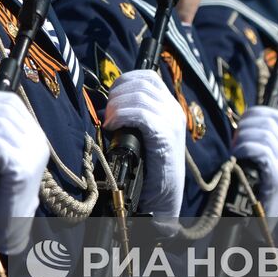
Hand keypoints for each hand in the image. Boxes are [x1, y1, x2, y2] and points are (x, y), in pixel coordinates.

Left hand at [104, 70, 185, 216]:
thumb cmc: (147, 169)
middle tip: (107, 113)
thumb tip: (104, 107)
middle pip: (142, 82)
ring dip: (117, 105)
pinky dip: (123, 116)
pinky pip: (142, 114)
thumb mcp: (139, 136)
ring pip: (139, 96)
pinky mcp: (166, 136)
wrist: (162, 199)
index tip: (111, 97)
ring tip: (109, 121)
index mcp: (169, 107)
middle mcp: (173, 110)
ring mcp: (172, 122)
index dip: (125, 80)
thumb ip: (129, 117)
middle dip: (117, 93)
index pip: (148, 76)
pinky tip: (113, 127)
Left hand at [230, 106, 277, 218]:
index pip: (276, 116)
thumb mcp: (260, 160)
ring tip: (234, 151)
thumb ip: (256, 142)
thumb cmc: (257, 186)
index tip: (241, 121)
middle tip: (234, 141)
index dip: (256, 113)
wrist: (265, 218)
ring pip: (265, 135)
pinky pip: (263, 151)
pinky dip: (246, 149)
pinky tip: (237, 156)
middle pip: (269, 122)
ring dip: (243, 139)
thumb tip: (238, 123)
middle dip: (246, 126)